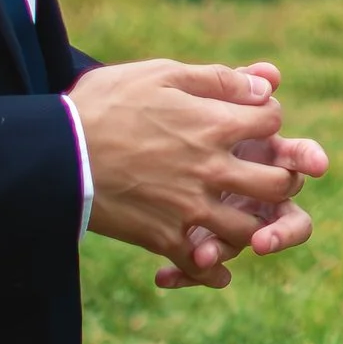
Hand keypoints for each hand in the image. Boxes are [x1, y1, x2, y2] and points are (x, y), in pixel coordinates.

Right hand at [69, 57, 327, 283]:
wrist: (57, 154)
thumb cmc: (105, 105)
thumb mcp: (161, 74)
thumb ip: (217, 79)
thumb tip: (265, 84)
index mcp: (212, 124)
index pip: (271, 122)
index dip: (268, 117)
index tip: (255, 119)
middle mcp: (210, 169)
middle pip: (277, 183)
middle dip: (285, 177)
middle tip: (270, 174)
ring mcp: (189, 208)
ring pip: (248, 229)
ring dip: (255, 226)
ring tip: (245, 217)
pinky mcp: (163, 238)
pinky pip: (202, 265)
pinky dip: (212, 269)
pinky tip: (213, 261)